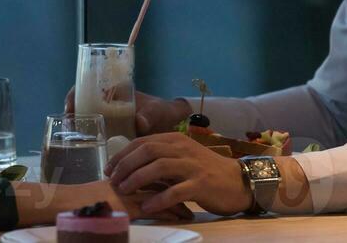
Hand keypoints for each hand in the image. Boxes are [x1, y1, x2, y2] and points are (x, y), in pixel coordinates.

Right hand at [13, 178, 192, 226]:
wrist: (66, 204)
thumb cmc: (81, 199)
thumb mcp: (104, 190)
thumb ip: (120, 187)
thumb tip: (131, 190)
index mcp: (126, 172)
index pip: (154, 166)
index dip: (171, 173)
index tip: (185, 179)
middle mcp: (131, 178)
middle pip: (163, 177)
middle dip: (180, 185)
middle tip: (196, 191)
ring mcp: (131, 191)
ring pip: (162, 192)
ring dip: (179, 200)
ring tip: (193, 208)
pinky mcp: (129, 206)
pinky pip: (155, 207)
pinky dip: (171, 211)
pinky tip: (183, 217)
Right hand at [62, 88, 191, 135]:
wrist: (170, 126)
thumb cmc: (162, 112)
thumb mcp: (156, 111)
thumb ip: (149, 116)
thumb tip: (140, 122)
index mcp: (114, 91)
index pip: (87, 86)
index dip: (74, 95)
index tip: (70, 107)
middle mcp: (107, 104)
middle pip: (80, 104)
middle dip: (71, 113)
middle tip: (68, 126)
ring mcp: (108, 120)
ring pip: (84, 120)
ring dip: (76, 127)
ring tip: (72, 139)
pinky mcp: (110, 136)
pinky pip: (93, 136)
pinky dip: (86, 140)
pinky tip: (84, 150)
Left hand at [105, 132, 252, 216]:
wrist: (237, 181)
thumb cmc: (205, 171)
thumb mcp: (182, 157)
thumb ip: (161, 157)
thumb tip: (130, 165)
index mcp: (175, 140)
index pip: (143, 141)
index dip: (122, 154)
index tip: (108, 168)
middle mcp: (183, 149)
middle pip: (147, 150)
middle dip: (126, 165)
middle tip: (113, 180)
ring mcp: (192, 166)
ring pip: (159, 167)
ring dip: (138, 179)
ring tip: (125, 191)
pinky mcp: (201, 184)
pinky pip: (176, 191)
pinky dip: (159, 199)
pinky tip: (147, 207)